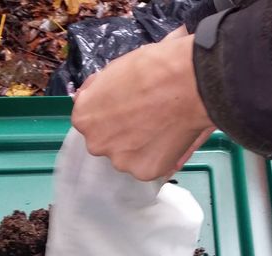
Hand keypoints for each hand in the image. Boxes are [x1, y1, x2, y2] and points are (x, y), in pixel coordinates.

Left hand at [72, 34, 214, 180]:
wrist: (187, 82)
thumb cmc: (153, 68)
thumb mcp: (113, 70)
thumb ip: (99, 91)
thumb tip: (92, 95)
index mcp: (84, 117)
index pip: (90, 121)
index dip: (109, 113)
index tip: (126, 106)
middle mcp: (96, 143)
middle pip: (107, 141)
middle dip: (123, 132)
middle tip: (147, 117)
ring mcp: (120, 160)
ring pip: (128, 156)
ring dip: (140, 147)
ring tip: (162, 127)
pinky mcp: (144, 172)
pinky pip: (150, 166)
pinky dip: (159, 157)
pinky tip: (170, 138)